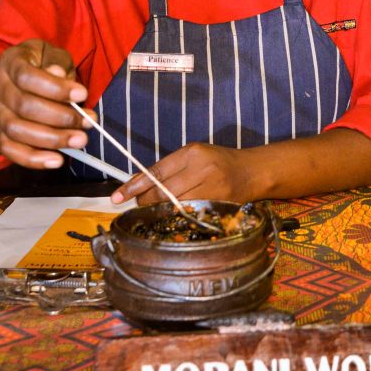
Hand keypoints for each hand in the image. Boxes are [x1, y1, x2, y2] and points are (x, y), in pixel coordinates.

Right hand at [0, 39, 92, 169]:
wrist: (12, 80)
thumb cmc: (41, 64)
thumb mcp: (51, 54)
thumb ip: (57, 62)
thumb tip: (58, 73)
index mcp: (11, 62)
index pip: (27, 76)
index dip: (55, 88)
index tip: (83, 95)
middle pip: (23, 106)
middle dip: (60, 117)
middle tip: (88, 122)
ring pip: (16, 131)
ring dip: (51, 139)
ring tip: (80, 140)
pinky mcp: (0, 133)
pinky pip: (11, 150)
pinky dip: (33, 159)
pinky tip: (57, 160)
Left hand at [110, 143, 260, 205]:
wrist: (252, 172)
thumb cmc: (219, 161)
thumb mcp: (193, 155)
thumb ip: (167, 168)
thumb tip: (137, 185)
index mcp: (193, 153)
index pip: (156, 171)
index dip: (134, 186)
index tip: (117, 197)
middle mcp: (202, 170)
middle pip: (163, 192)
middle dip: (145, 201)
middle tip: (138, 205)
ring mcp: (212, 190)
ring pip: (174, 207)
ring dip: (159, 211)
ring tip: (154, 211)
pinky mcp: (218, 206)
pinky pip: (188, 215)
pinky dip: (176, 217)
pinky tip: (171, 217)